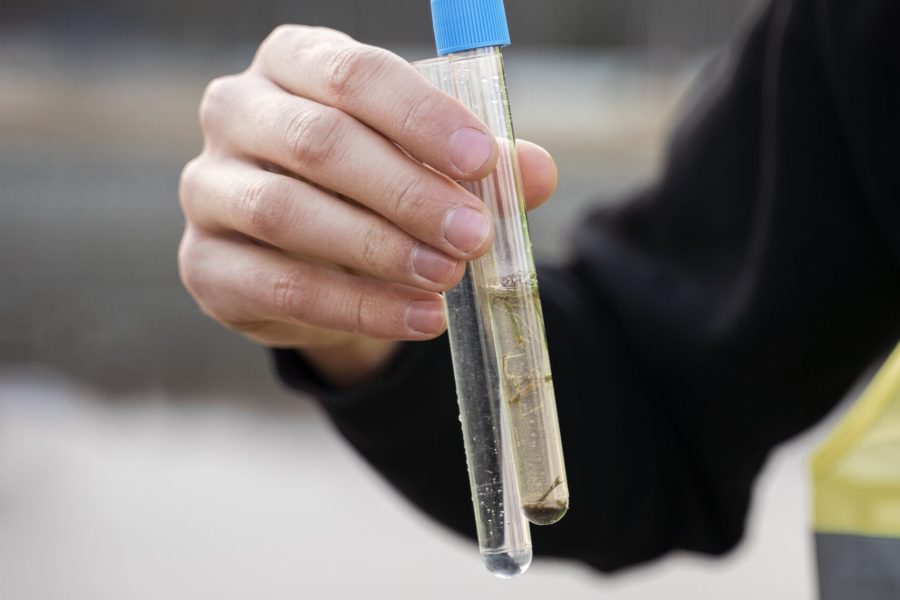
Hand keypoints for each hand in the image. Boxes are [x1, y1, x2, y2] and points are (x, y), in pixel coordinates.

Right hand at [178, 25, 557, 384]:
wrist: (314, 252)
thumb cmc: (372, 183)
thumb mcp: (426, 161)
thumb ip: (479, 164)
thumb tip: (537, 172)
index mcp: (293, 62)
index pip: (352, 74)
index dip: (421, 117)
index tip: (483, 162)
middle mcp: (237, 112)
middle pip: (318, 142)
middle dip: (406, 192)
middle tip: (472, 234)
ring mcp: (209, 188)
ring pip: (287, 215)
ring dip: (379, 251)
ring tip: (447, 278)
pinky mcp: (205, 263)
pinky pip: (280, 286)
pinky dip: (357, 308)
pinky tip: (419, 319)